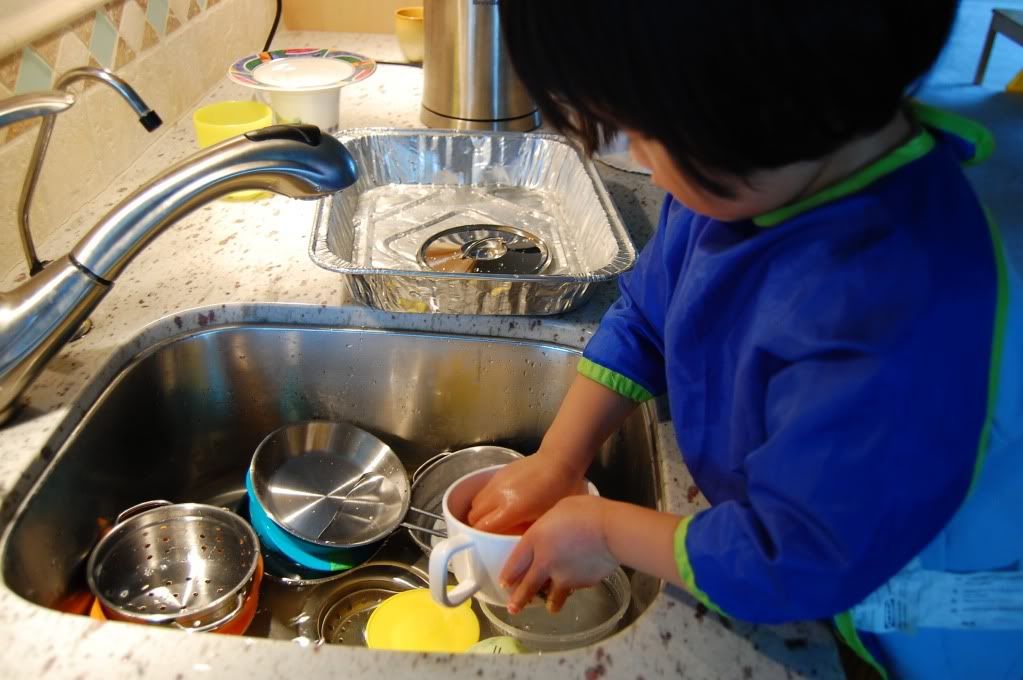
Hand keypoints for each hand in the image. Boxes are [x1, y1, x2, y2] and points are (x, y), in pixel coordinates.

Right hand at [467, 451, 586, 532]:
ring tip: (494, 517)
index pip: (481, 527)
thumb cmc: (560, 493)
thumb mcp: (545, 518)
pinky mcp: (498, 473)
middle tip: (490, 532)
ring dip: (480, 513)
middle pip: (473, 516)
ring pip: (475, 502)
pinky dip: (485, 500)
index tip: (487, 544)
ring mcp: (496, 482)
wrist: (559, 461)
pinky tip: (500, 502)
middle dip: (478, 526)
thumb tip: (511, 541)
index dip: (481, 538)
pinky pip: (483, 491)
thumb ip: (524, 531)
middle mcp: (497, 495)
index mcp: (510, 509)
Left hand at [500, 495, 618, 613]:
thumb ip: (547, 526)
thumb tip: (549, 531)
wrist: (609, 530)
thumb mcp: (557, 510)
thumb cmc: (584, 511)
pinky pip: (572, 590)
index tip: (504, 583)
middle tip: (513, 608)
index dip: (508, 575)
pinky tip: (575, 589)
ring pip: (549, 595)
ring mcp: (561, 576)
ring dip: (548, 602)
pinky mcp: (579, 584)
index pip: (514, 563)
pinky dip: (571, 591)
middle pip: (526, 586)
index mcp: (534, 540)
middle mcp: (543, 562)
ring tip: (549, 607)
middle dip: (518, 599)